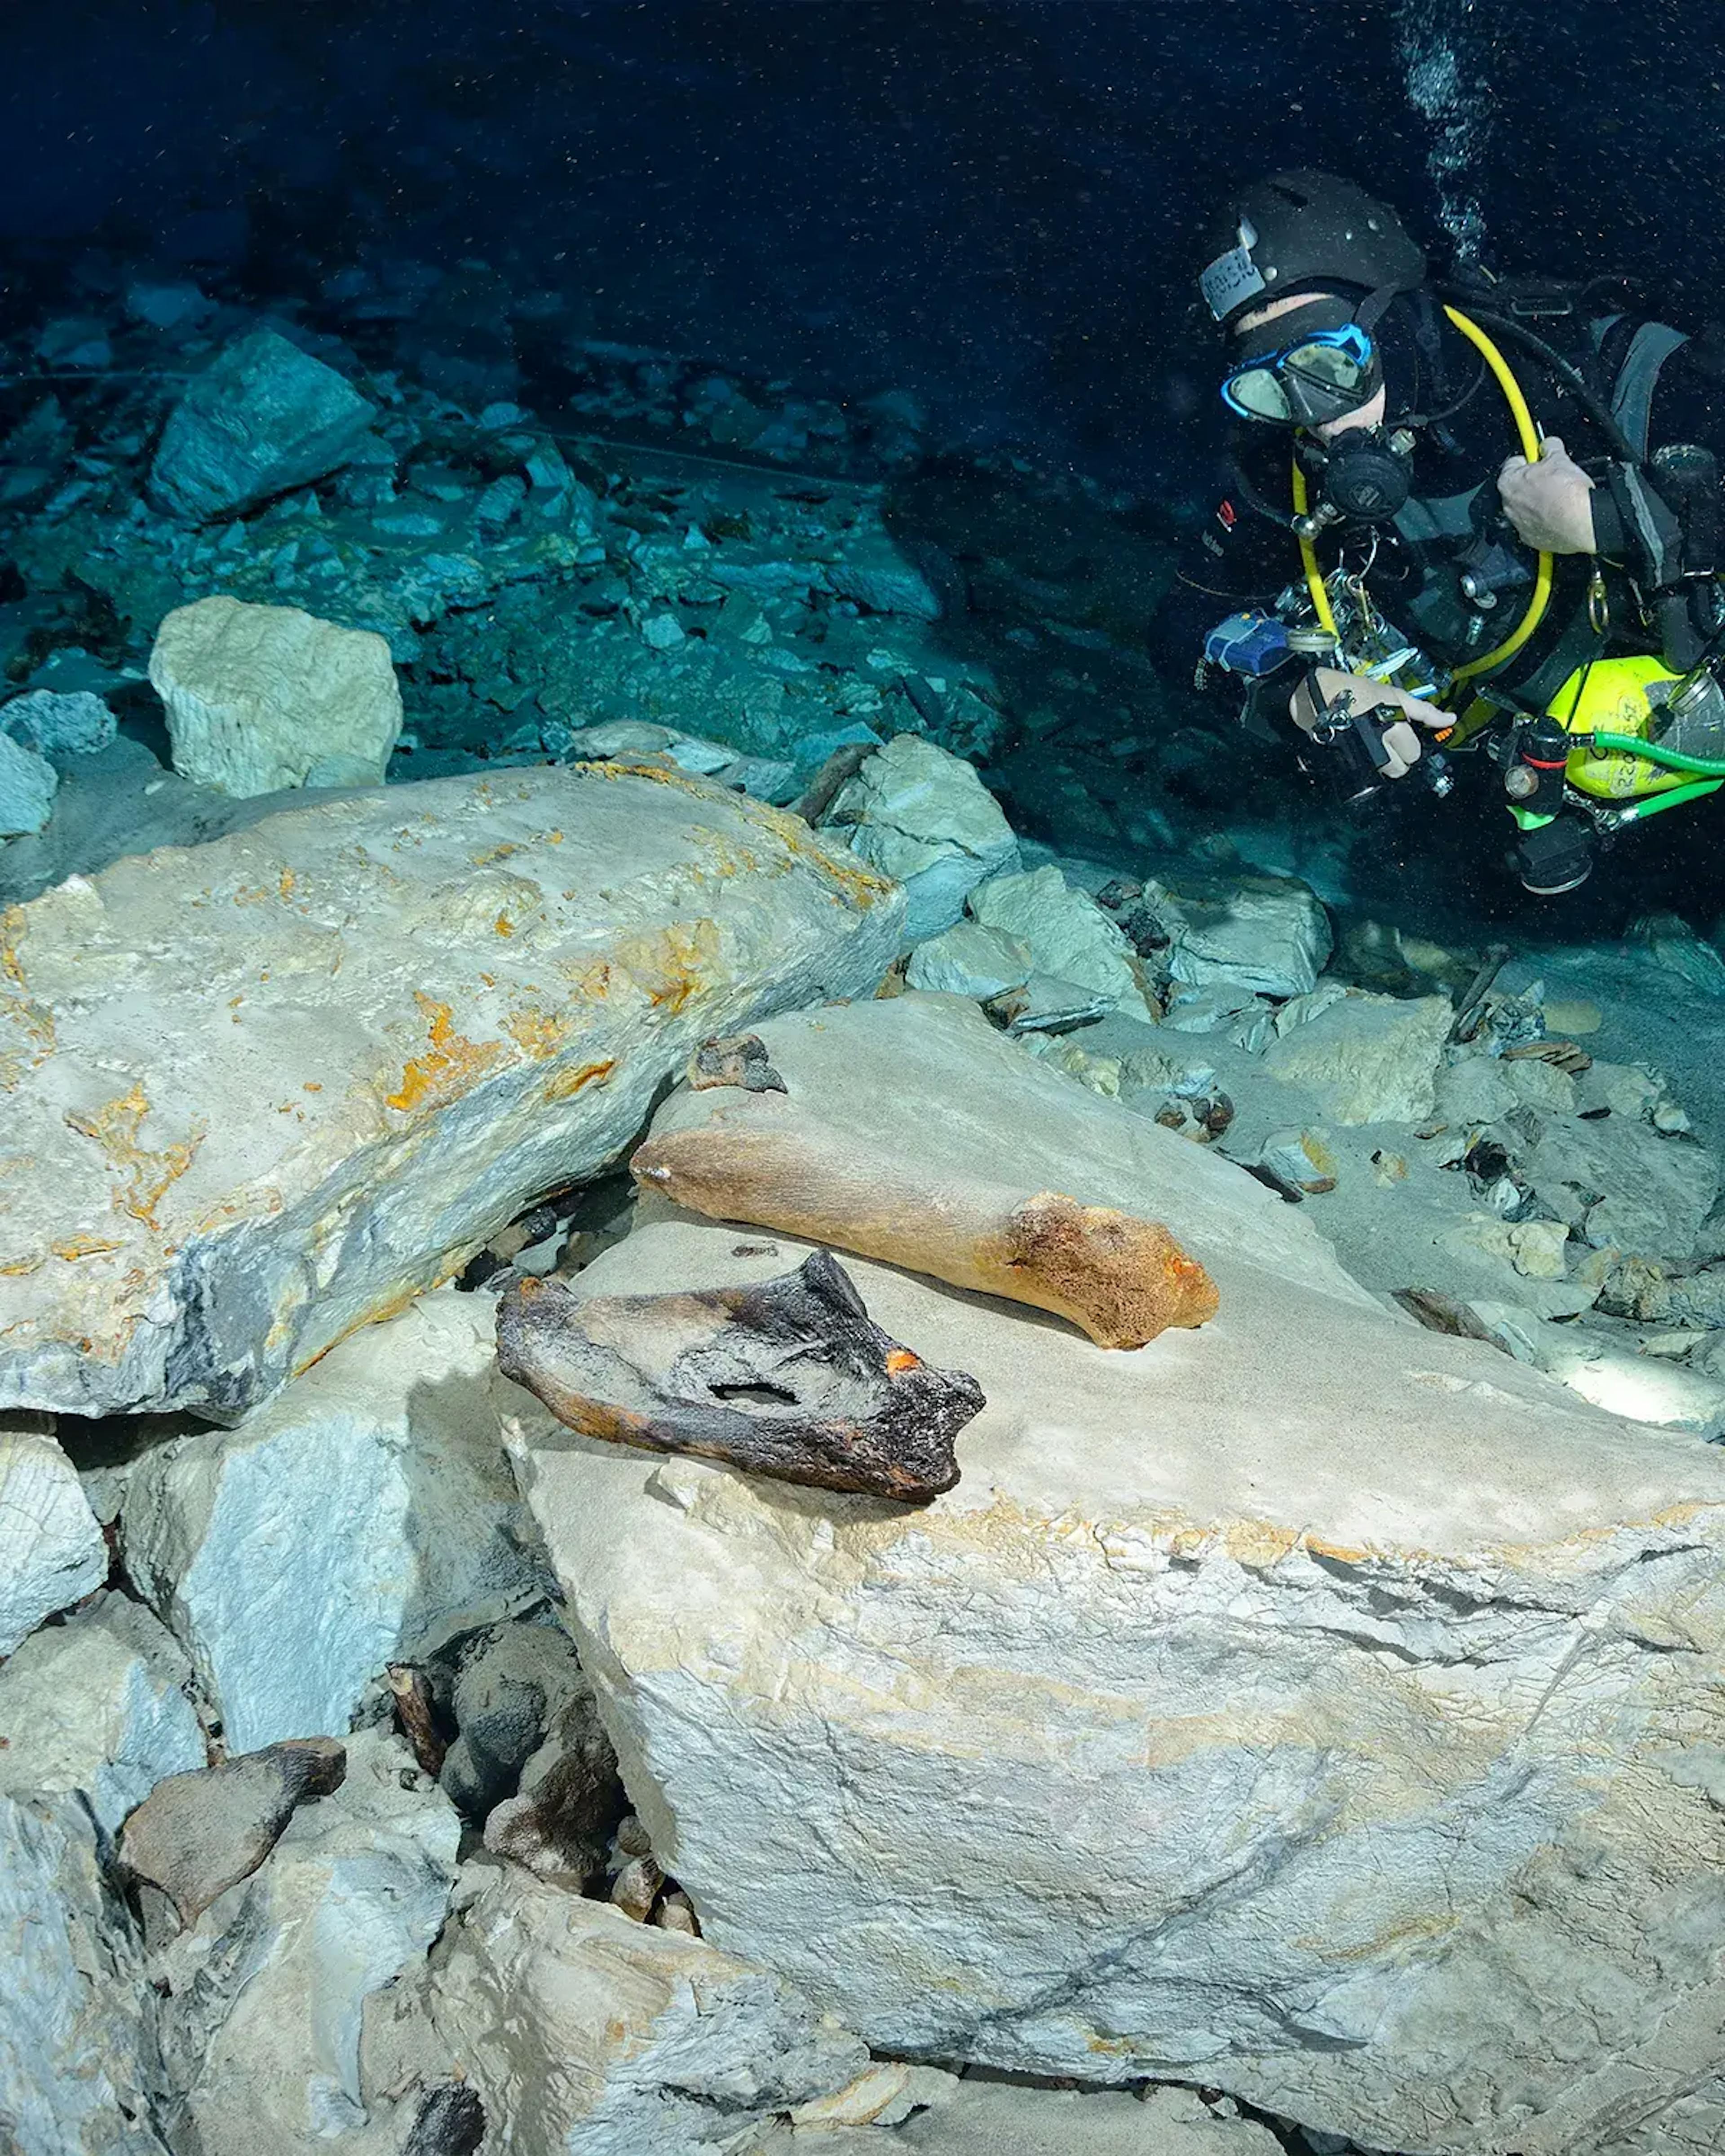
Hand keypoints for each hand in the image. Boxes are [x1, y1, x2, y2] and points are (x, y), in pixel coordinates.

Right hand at [1289, 666, 1449, 778]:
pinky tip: (1363, 752)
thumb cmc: (1358, 690)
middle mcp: (1379, 743)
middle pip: (1400, 768)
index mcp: (1394, 725)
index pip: (1413, 752)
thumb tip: (1451, 720)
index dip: (1410, 745)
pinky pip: (1366, 773)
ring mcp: (1362, 755)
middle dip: (1398, 758)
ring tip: (1375, 748)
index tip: (1402, 736)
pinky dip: (1367, 766)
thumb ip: (1425, 711)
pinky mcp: (1347, 761)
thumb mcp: (1396, 695)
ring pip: (1384, 773)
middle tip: (1388, 742)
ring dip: (1383, 765)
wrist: (1318, 695)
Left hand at [1497, 434, 1596, 553]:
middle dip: (1532, 482)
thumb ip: (1550, 448)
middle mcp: (1508, 506)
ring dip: (1538, 502)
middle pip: (1518, 487)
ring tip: (1558, 498)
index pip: (1512, 463)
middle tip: (1552, 479)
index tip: (1538, 460)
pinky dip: (1544, 520)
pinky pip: (1534, 525)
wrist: (1582, 523)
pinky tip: (1559, 514)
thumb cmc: (1567, 492)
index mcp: (1509, 482)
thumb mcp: (1560, 459)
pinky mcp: (1530, 538)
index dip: (1528, 459)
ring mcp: (1518, 524)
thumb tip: (1548, 444)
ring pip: (1525, 508)